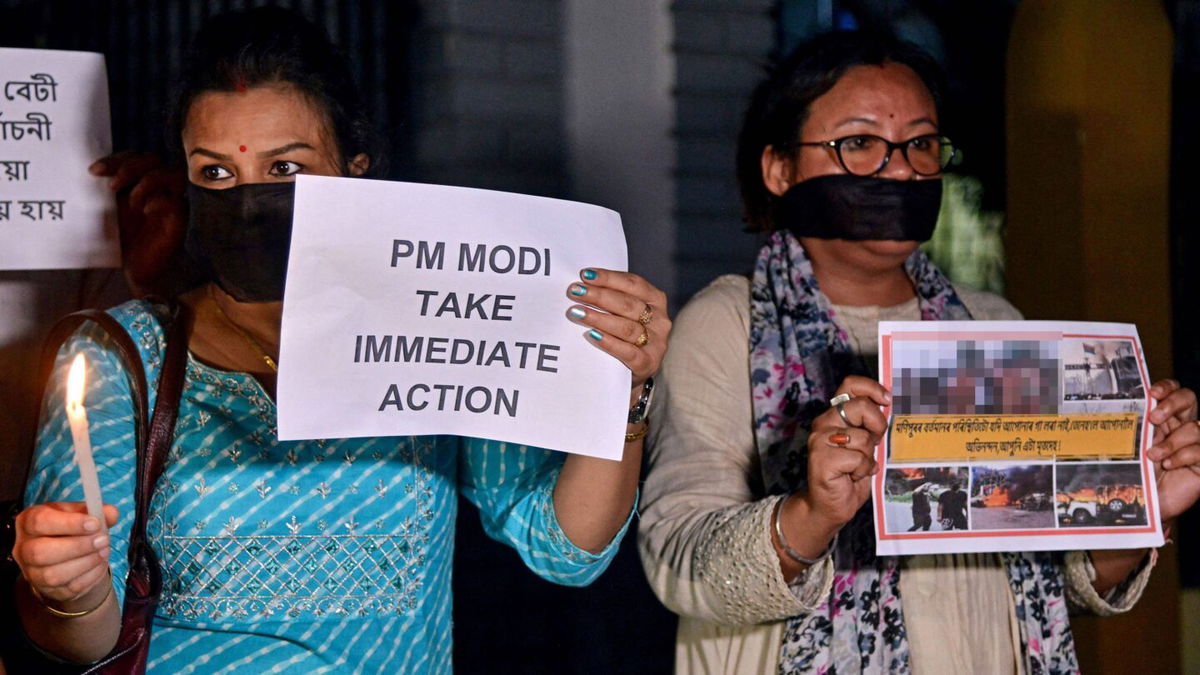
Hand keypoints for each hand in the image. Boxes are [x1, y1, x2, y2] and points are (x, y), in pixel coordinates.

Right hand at [13, 502, 117, 609]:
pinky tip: (100, 564)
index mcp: (28, 522)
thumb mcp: (80, 513)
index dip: (69, 523)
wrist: (68, 555)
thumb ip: (96, 510)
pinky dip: (89, 576)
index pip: (39, 522)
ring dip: (85, 563)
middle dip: (77, 546)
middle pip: (40, 552)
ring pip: (52, 575)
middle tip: (103, 540)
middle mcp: (24, 548)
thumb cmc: (71, 528)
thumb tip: (111, 513)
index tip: (94, 523)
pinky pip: (67, 589)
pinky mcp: (47, 590)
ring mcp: (32, 572)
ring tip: (104, 551)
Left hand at [90, 151, 186, 294]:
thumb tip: (89, 172)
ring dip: (148, 181)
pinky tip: (145, 211)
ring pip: (172, 172)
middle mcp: (157, 187)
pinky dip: (159, 201)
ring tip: (131, 202)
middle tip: (113, 186)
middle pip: (153, 158)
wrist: (134, 270)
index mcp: (139, 182)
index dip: (115, 159)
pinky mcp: (180, 218)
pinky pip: (176, 201)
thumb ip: (104, 190)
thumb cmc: (121, 240)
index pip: (133, 156)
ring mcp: (172, 200)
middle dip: (130, 167)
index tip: (94, 172)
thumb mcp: (107, 210)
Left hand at [564, 268, 670, 394]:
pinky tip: (592, 335)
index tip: (585, 275)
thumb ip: (611, 298)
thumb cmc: (624, 335)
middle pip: (628, 304)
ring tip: (577, 313)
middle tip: (575, 292)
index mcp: (656, 300)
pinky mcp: (648, 363)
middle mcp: (660, 320)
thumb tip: (582, 284)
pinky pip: (628, 352)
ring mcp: (656, 343)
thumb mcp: (624, 313)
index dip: (609, 278)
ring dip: (599, 318)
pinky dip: (609, 343)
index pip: (633, 284)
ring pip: (627, 327)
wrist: (631, 373)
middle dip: (599, 296)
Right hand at [801, 376, 890, 525]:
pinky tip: (850, 477)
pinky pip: (858, 458)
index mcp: (834, 415)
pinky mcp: (821, 458)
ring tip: (855, 468)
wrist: (829, 506)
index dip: (872, 388)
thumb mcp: (865, 445)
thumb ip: (870, 426)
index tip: (887, 400)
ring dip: (867, 457)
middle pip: (860, 406)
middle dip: (877, 426)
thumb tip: (890, 407)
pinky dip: (862, 470)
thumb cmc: (849, 475)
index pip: (850, 385)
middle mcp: (823, 423)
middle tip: (873, 443)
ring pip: (862, 437)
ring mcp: (819, 440)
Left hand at [1147, 379, 1199, 520]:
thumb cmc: (1136, 472)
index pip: (1173, 391)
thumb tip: (1127, 405)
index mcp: (1165, 419)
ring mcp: (1195, 444)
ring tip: (1154, 456)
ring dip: (1171, 441)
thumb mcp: (1133, 446)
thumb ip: (1136, 426)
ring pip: (1194, 428)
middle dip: (1172, 404)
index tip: (1151, 393)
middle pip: (1189, 399)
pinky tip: (1168, 465)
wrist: (1143, 501)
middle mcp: (1181, 427)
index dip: (1167, 387)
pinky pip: (1199, 450)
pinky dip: (1182, 456)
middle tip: (1154, 418)